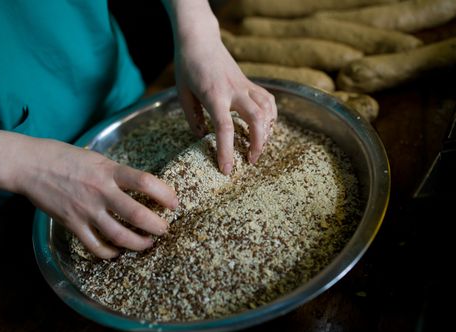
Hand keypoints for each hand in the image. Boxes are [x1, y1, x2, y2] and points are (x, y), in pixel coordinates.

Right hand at [16, 139, 177, 258]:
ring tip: (148, 243)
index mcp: (109, 171)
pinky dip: (110, 253)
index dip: (165, 194)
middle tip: (164, 229)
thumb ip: (117, 172)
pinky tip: (118, 252)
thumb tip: (140, 186)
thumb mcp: (97, 157)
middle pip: (137, 214)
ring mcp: (86, 210)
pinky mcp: (72, 224)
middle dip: (157, 226)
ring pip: (119, 236)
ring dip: (139, 244)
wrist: (30, 165)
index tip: (175, 203)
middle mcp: (100, 191)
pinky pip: (95, 246)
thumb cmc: (64, 156)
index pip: (145, 182)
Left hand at [167, 2, 276, 173]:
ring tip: (258, 146)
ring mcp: (245, 85)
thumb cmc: (187, 66)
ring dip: (267, 132)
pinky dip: (271, 116)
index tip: (227, 169)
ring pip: (267, 110)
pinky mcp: (250, 82)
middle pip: (257, 120)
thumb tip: (203, 137)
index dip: (227, 151)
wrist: (200, 38)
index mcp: (214, 95)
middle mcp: (234, 91)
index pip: (225, 128)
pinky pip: (268, 100)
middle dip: (258, 144)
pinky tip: (266, 126)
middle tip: (251, 160)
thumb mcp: (183, 94)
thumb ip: (193, 118)